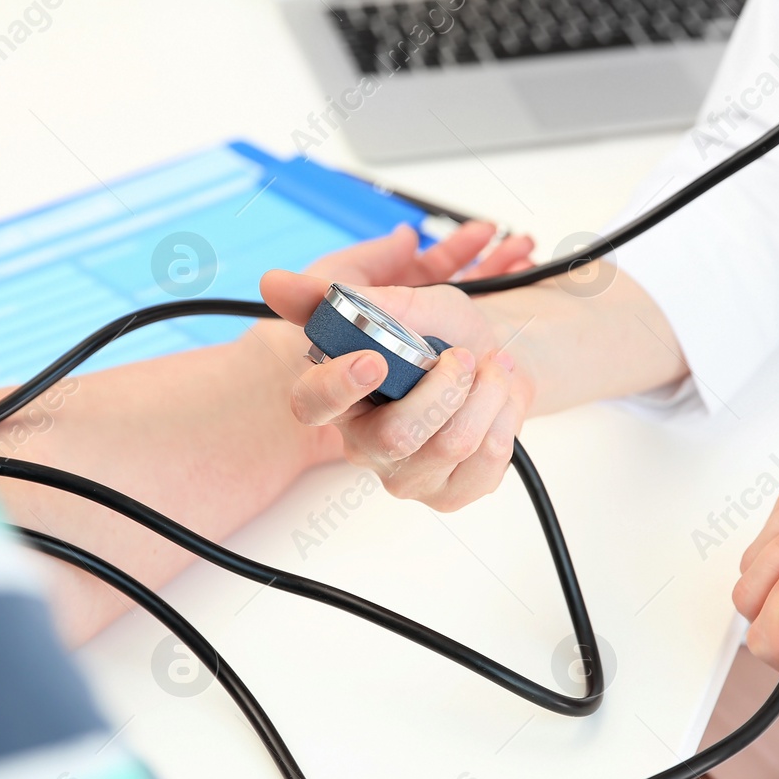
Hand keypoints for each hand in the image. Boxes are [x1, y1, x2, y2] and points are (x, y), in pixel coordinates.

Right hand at [259, 223, 536, 511]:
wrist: (499, 360)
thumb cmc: (444, 336)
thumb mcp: (405, 303)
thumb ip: (348, 298)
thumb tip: (273, 283)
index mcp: (338, 396)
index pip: (313, 405)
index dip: (338, 385)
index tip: (374, 359)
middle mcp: (364, 444)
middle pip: (396, 435)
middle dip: (445, 386)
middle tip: (464, 354)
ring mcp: (405, 476)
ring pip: (451, 445)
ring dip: (486, 394)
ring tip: (490, 370)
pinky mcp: (448, 495)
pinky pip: (485, 465)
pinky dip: (505, 419)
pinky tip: (497, 403)